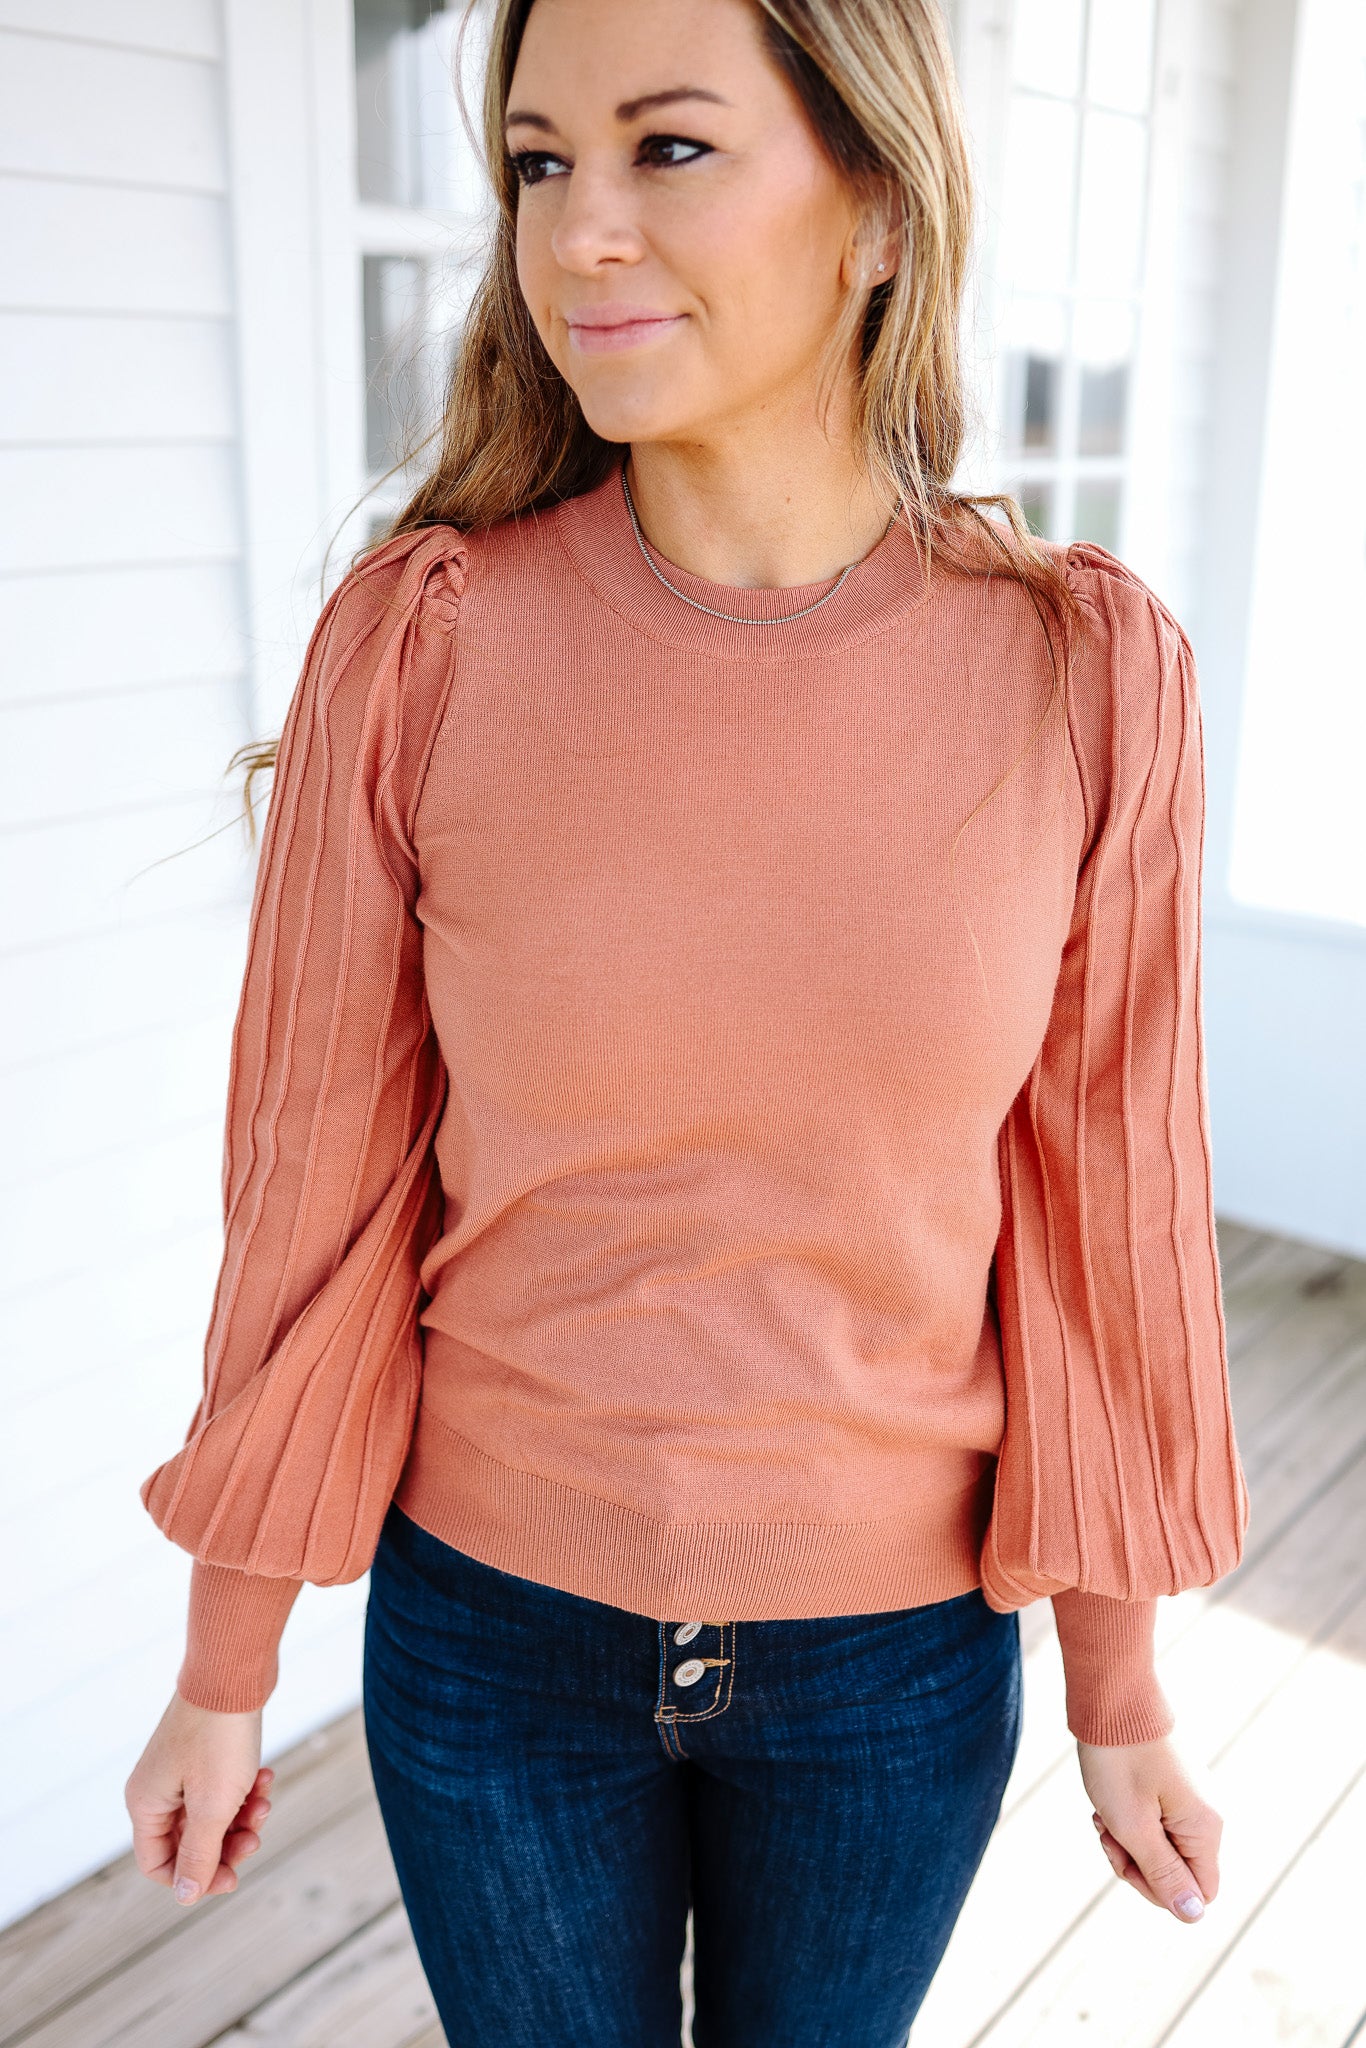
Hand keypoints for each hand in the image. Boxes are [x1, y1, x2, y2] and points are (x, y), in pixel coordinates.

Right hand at [125, 1690, 273, 1905]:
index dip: (195, 1878)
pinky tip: (265, 1776)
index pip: (159, 1864)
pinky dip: (245, 1789)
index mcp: (146, 1804)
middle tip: (256, 1835)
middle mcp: (157, 1788)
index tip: (233, 1875)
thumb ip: (199, 1854)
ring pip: (211, 1815)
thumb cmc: (219, 1737)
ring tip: (264, 1799)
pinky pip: (223, 1787)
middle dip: (227, 1843)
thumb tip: (186, 1895)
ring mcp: (181, 1768)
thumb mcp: (212, 1807)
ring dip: (241, 1815)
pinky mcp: (205, 1752)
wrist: (235, 1671)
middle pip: (189, 1841)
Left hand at [1077, 1733, 1220, 1921]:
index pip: (1199, 1893)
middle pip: (1177, 1872)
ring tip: (1101, 1815)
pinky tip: (1104, 1803)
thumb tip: (1194, 1916)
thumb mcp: (1133, 1826)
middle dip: (1137, 1863)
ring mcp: (1187, 1798)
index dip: (1160, 1891)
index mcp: (1205, 1829)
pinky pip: (1153, 1822)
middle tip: (1107, 1835)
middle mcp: (1205, 1815)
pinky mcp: (1169, 1785)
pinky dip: (1126, 1819)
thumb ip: (1163, 1874)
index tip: (1127, 1861)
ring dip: (1126, 1840)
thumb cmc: (1119, 1759)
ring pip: (1160, 1847)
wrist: (1110, 1696)